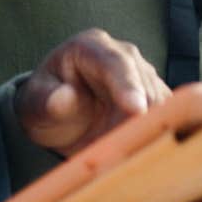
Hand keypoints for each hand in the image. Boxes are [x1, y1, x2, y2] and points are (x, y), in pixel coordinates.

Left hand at [16, 30, 169, 157]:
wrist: (59, 114)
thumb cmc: (45, 103)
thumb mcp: (34, 104)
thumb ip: (47, 101)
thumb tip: (63, 99)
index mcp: (91, 47)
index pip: (116, 63)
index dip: (128, 86)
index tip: (137, 111)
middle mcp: (123, 54)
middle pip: (146, 84)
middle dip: (143, 116)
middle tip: (131, 148)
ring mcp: (142, 75)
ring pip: (161, 102)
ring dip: (150, 129)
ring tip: (129, 154)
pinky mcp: (154, 96)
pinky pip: (167, 116)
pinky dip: (157, 134)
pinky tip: (142, 151)